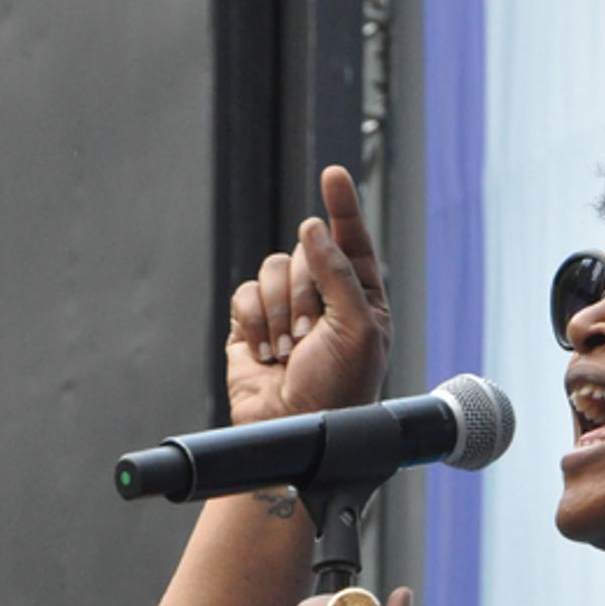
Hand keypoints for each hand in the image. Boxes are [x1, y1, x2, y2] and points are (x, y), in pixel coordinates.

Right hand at [227, 166, 391, 423]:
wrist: (294, 431)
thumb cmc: (339, 389)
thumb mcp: (358, 329)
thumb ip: (339, 273)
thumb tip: (313, 228)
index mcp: (361, 298)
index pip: (352, 242)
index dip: (343, 207)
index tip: (334, 174)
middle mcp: (323, 299)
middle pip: (304, 251)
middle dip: (304, 291)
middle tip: (310, 333)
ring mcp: (284, 310)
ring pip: (271, 269)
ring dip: (279, 310)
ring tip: (289, 350)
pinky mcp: (250, 325)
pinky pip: (244, 294)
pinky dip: (253, 321)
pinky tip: (265, 352)